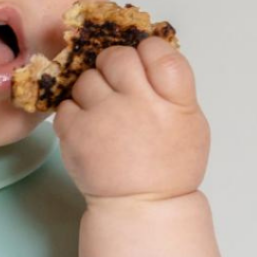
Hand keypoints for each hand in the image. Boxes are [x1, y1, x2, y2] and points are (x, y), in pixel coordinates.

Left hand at [52, 36, 209, 201]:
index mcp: (175, 103)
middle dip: (115, 65)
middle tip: (117, 84)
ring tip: (103, 113)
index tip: (143, 59)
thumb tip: (148, 51)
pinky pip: (66, 103)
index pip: (159, 52)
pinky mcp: (74, 133)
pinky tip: (89, 129)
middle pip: (118, 57)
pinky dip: (74, 113)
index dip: (148, 49)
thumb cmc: (167, 166)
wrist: (140, 207)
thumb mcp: (190, 123)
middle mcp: (139, 106)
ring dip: (92, 90)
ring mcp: (104, 118)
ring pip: (87, 78)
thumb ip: (172, 87)